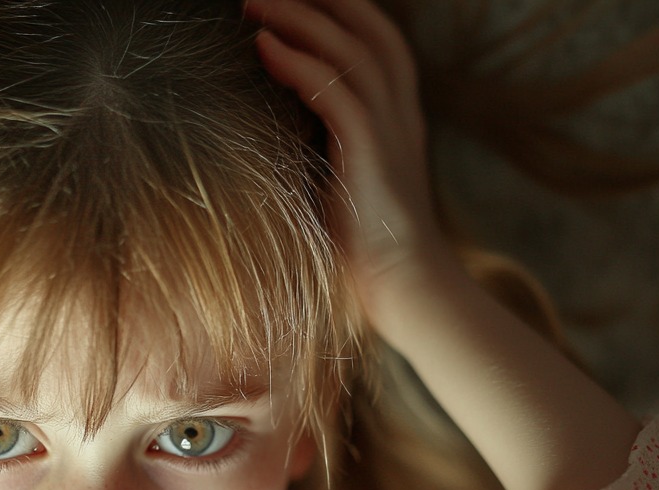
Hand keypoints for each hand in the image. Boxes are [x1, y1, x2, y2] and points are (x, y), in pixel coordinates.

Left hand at [245, 0, 454, 337]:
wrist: (406, 291)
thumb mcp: (339, 182)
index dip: (337, 9)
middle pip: (367, 28)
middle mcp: (399, 113)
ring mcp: (390, 131)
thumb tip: (267, 127)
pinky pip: (336, 93)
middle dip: (317, 0)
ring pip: (350, 49)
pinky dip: (298, 64)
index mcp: (396, 116)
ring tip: (253, 3)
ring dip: (299, 19)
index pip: (376, 39)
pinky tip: (264, 48)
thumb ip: (319, 146)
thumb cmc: (363, 249)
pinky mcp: (373, 155)